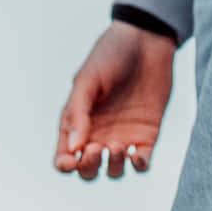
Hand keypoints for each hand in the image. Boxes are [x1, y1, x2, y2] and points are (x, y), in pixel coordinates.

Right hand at [54, 21, 175, 180]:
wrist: (146, 39)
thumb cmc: (111, 54)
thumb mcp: (88, 80)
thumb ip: (78, 113)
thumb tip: (74, 149)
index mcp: (76, 122)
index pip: (64, 156)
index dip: (65, 165)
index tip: (73, 159)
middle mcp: (97, 133)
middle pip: (88, 170)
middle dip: (90, 167)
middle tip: (97, 147)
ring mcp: (122, 135)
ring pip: (114, 170)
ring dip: (113, 166)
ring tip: (117, 145)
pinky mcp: (147, 135)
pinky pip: (141, 162)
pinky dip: (138, 165)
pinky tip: (136, 155)